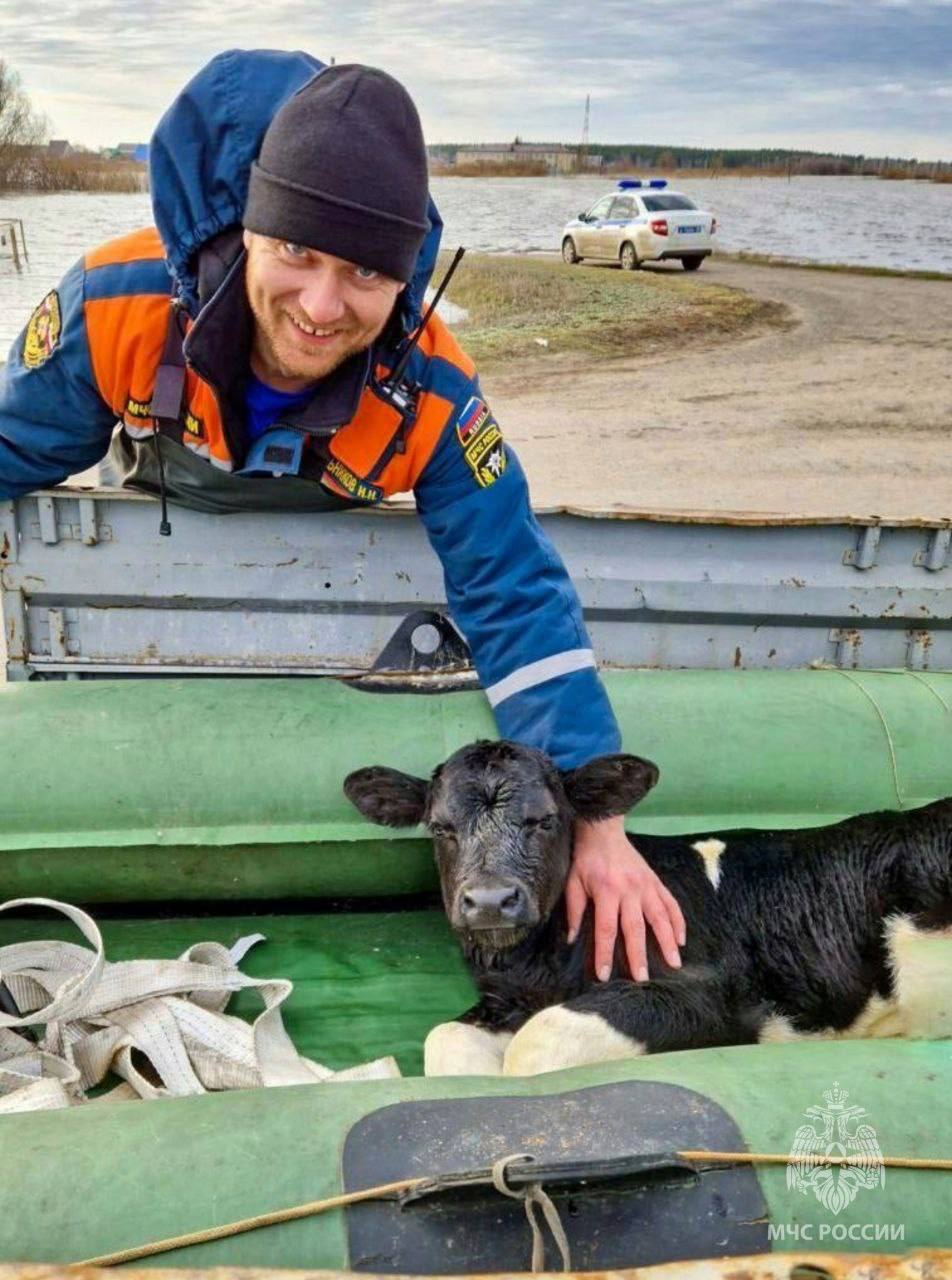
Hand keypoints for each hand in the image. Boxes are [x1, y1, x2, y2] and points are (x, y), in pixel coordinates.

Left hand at [565, 814, 685, 982]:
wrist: (603, 830)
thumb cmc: (586, 859)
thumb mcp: (573, 883)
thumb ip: (574, 911)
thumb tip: (572, 939)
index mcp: (606, 891)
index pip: (606, 928)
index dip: (605, 953)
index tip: (604, 975)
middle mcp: (629, 890)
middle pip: (636, 928)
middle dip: (639, 955)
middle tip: (643, 978)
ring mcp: (646, 885)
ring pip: (660, 917)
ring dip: (668, 941)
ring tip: (675, 963)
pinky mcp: (655, 881)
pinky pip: (670, 903)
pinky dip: (678, 921)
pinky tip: (681, 939)